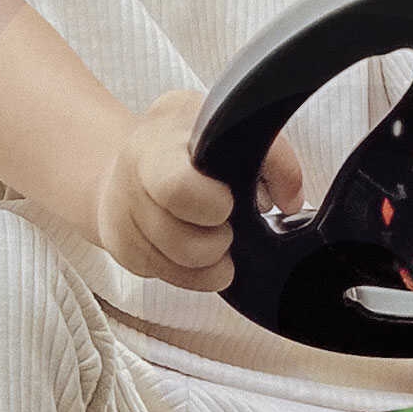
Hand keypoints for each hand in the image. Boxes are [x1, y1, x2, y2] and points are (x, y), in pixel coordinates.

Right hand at [93, 95, 309, 291]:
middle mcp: (134, 172)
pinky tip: (193, 247)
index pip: (179, 188)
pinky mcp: (122, 247)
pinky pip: (169, 279)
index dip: (214, 206)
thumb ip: (273, 158)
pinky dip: (193, 272)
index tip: (227, 202)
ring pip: (180, 267)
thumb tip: (290, 200)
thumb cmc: (192, 149)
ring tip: (213, 235)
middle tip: (223, 222)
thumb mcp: (233, 132)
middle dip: (216, 241)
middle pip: (182, 242)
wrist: (132, 163)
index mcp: (164, 136)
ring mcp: (122, 212)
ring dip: (211, 260)